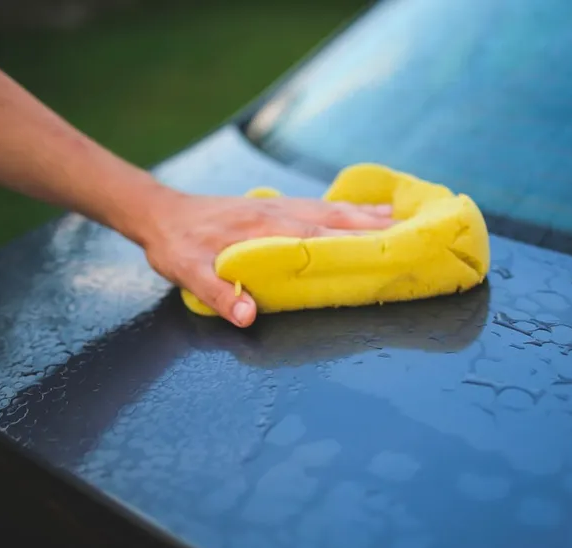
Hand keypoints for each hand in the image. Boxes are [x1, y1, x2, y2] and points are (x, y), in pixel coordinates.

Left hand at [139, 188, 394, 327]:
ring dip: (365, 213)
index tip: (386, 248)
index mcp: (262, 229)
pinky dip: (345, 208)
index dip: (352, 242)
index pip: (316, 236)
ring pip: (330, 208)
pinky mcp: (274, 205)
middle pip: (334, 217)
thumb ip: (218, 293)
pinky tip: (359, 211)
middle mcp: (277, 212)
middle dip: (373, 226)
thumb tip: (249, 317)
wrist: (161, 213)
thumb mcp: (187, 272)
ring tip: (399, 218)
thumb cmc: (176, 245)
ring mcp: (277, 205)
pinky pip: (318, 205)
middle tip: (410, 233)